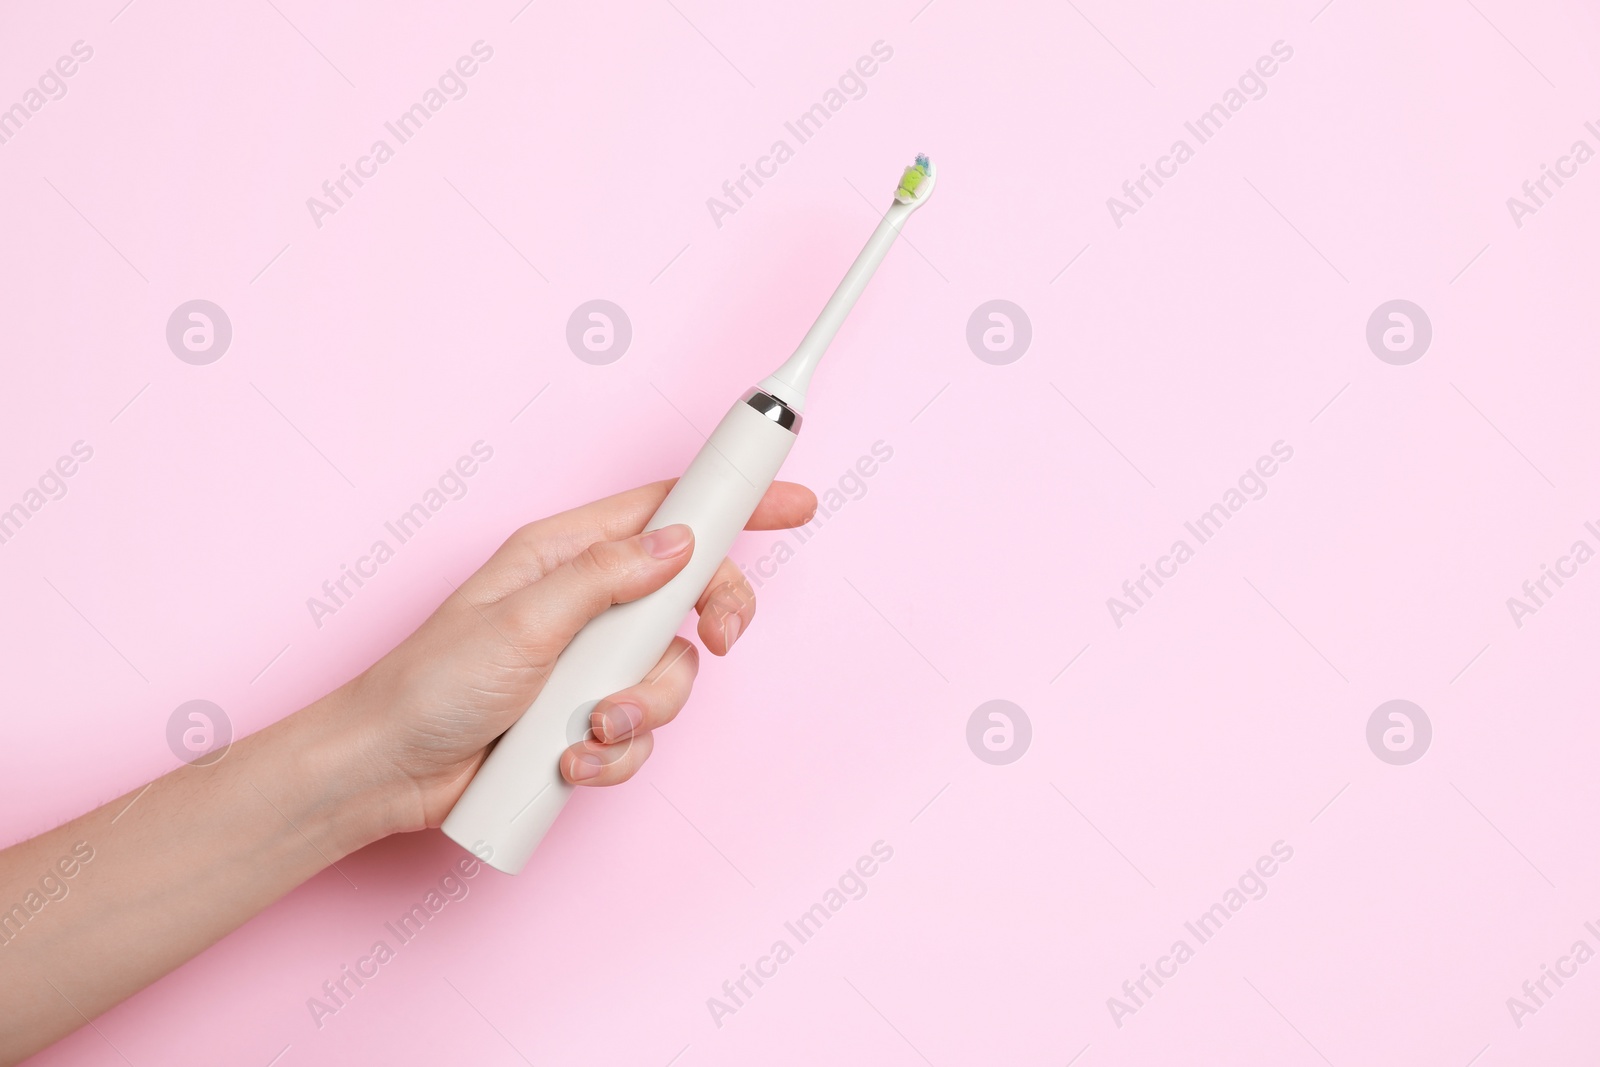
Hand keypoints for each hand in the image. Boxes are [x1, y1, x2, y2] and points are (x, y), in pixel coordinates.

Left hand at [336, 479, 816, 834]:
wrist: (389, 773)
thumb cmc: (431, 684)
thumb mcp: (523, 621)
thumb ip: (607, 579)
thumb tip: (679, 544)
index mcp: (566, 554)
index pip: (667, 510)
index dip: (733, 502)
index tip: (794, 501)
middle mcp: (587, 602)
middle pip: (691, 593)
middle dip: (712, 622)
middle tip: (720, 641)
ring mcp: (591, 663)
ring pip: (672, 673)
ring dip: (643, 710)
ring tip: (590, 729)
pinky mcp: (589, 718)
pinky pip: (643, 732)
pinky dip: (615, 754)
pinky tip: (570, 762)